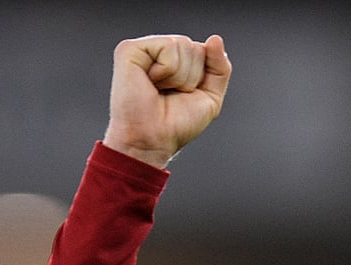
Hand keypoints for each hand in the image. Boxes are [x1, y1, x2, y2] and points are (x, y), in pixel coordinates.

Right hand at [102, 34, 231, 167]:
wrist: (153, 140)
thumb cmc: (176, 125)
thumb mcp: (210, 97)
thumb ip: (220, 68)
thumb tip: (215, 39)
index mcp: (175, 62)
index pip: (204, 51)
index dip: (202, 78)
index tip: (184, 96)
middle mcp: (158, 53)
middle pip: (195, 47)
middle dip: (192, 77)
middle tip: (170, 94)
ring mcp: (143, 49)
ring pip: (183, 44)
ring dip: (179, 76)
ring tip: (160, 90)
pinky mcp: (130, 50)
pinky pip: (168, 46)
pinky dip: (167, 70)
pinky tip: (151, 82)